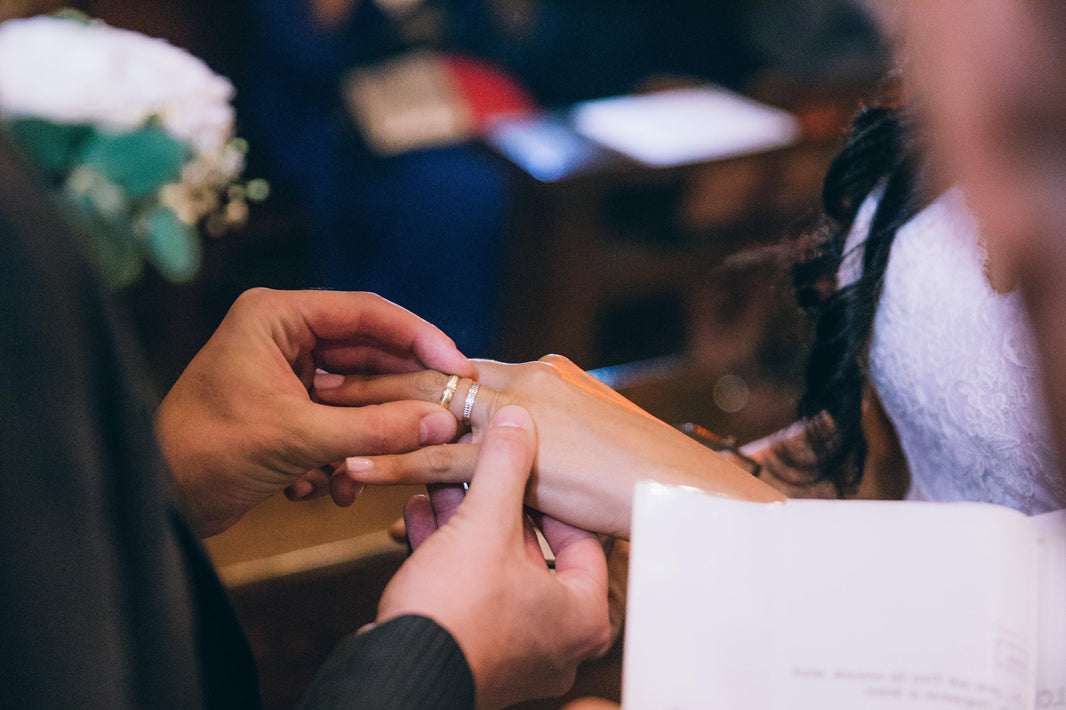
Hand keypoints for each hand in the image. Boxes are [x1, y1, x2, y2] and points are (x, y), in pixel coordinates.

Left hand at [155, 288, 474, 536]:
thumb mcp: (301, 440)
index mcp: (277, 317)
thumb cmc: (208, 452)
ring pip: (355, 395)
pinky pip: (336, 421)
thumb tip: (441, 421)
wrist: (157, 500)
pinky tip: (327, 487)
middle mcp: (283, 336)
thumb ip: (377, 429)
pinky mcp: (286, 408)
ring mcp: (284, 372)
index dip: (420, 338)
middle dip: (397, 396)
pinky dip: (340, 454)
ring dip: (365, 437)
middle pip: (367, 355)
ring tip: (367, 468)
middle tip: (444, 414)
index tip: (457, 367)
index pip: (367, 314)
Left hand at [316, 355, 781, 537]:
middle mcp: (522, 381)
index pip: (455, 362)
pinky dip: (392, 463)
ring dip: (367, 411)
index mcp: (536, 373)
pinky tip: (351, 467)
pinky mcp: (516, 459)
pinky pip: (439, 461)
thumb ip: (541, 429)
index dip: (405, 360)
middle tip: (315, 371)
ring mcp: (518, 416)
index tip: (360, 363)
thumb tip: (512, 438)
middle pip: (429, 372)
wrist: (680, 484)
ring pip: (425, 410)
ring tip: (314, 408)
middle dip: (372, 373)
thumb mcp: (585, 434)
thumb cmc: (638, 465)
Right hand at [378, 406, 610, 709]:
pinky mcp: (477, 654)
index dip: (547, 492)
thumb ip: (504, 466)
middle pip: (532, 551)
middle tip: (475, 470)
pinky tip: (421, 517)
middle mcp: (559, 640)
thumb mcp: (484, 524)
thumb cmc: (455, 615)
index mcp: (583, 614)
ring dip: (465, 525)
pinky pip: (470, 594)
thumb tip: (516, 421)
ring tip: (439, 485)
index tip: (525, 464)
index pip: (581, 535)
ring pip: (495, 570)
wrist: (396, 676)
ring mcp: (518, 653)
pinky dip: (448, 557)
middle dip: (494, 504)